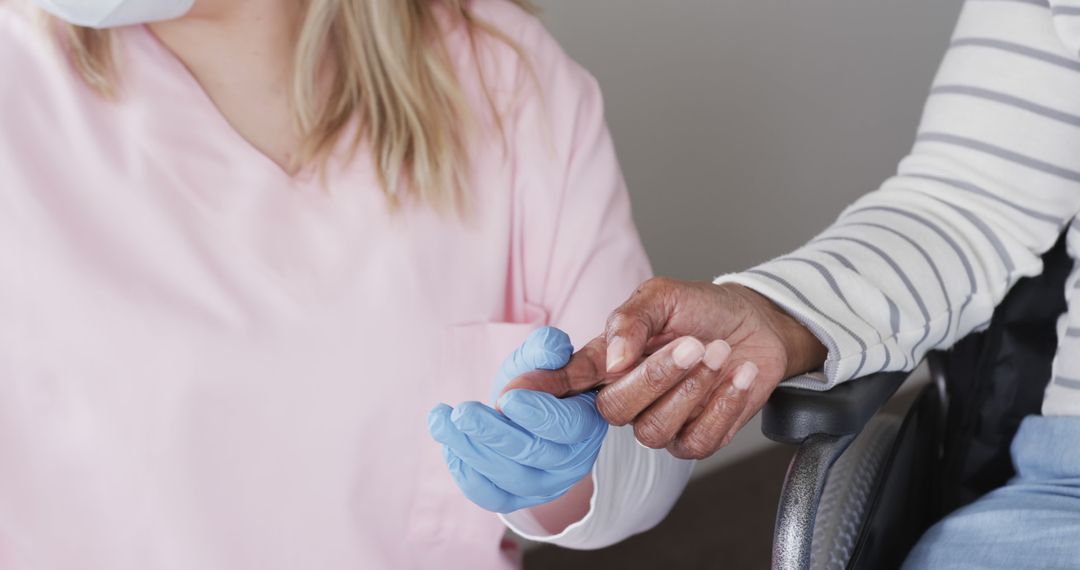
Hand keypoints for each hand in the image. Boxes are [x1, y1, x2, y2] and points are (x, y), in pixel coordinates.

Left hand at [428, 327, 606, 512]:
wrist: (528, 409)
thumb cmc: (539, 380)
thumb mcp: (543, 357)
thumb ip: (547, 347)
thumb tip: (551, 348)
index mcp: (588, 423)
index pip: (568, 426)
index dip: (537, 414)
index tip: (505, 398)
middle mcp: (574, 462)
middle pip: (534, 453)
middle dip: (493, 433)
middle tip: (462, 413)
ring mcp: (547, 485)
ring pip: (509, 477)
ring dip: (470, 449)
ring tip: (440, 421)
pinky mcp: (519, 498)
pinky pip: (492, 497)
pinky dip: (467, 475)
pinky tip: (449, 446)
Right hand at [503, 278, 826, 459]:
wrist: (756, 324)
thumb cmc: (700, 309)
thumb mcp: (661, 296)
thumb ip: (629, 321)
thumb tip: (611, 361)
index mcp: (606, 361)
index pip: (563, 382)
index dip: (538, 390)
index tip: (514, 393)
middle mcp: (625, 396)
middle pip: (614, 410)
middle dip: (655, 377)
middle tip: (690, 343)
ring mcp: (658, 422)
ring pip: (654, 430)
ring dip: (693, 389)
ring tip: (718, 352)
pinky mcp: (695, 439)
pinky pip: (696, 442)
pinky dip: (722, 406)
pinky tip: (736, 376)